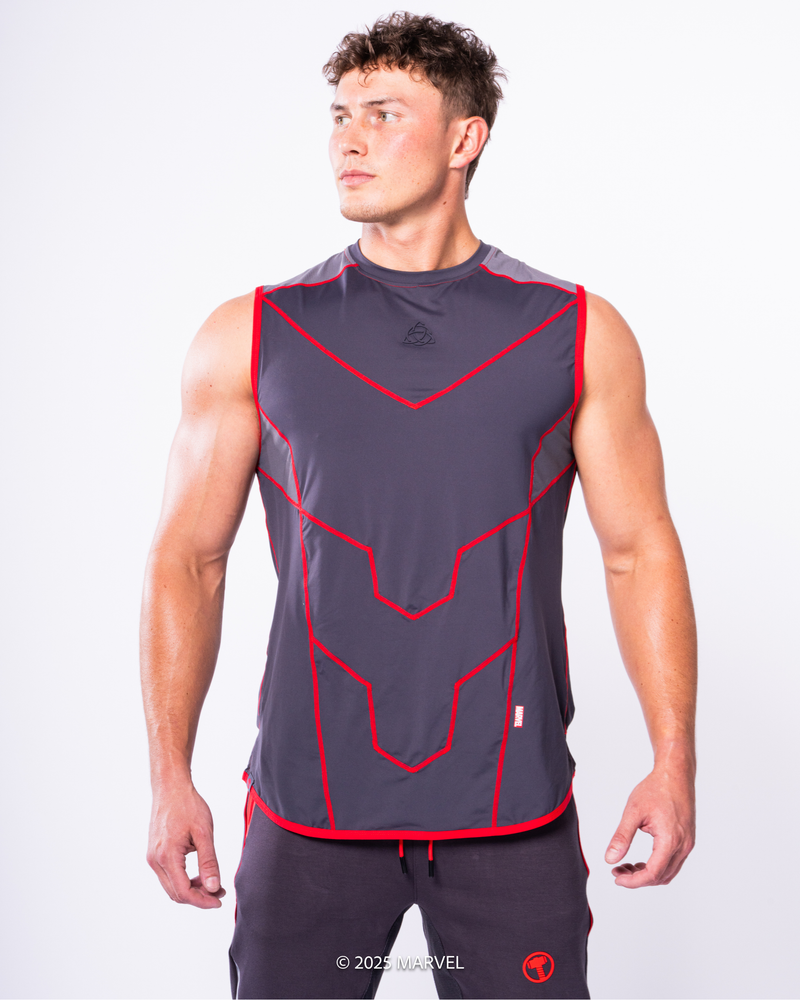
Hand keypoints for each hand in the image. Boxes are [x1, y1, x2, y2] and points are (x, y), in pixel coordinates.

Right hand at [147, 782, 225, 907]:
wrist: (170, 787)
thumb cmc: (187, 805)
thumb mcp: (204, 833)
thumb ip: (209, 862)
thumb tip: (213, 887)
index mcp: (167, 856)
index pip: (184, 892)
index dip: (202, 901)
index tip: (220, 900)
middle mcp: (155, 860)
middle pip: (176, 893)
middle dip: (199, 897)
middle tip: (220, 892)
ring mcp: (153, 857)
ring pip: (172, 886)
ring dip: (192, 889)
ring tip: (213, 884)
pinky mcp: (155, 853)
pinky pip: (169, 875)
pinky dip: (184, 879)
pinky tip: (200, 874)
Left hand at [605, 766, 694, 887]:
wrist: (676, 774)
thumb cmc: (656, 789)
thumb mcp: (633, 812)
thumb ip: (621, 837)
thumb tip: (610, 859)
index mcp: (671, 840)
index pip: (652, 873)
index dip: (633, 881)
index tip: (617, 877)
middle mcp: (683, 846)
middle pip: (661, 877)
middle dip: (638, 878)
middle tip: (618, 871)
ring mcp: (687, 844)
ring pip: (668, 872)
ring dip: (648, 874)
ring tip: (627, 866)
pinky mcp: (687, 840)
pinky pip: (673, 863)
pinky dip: (657, 866)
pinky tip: (642, 860)